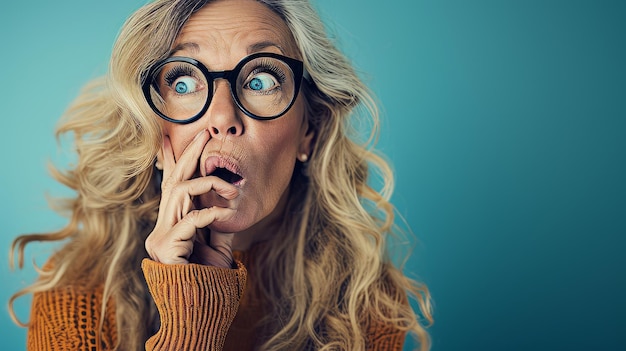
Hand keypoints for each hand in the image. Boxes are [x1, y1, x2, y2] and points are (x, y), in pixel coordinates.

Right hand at [145, 129, 238, 267]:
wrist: (202, 308)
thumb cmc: (209, 278)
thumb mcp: (218, 243)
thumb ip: (217, 221)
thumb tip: (227, 200)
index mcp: (172, 224)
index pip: (171, 187)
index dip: (172, 162)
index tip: (170, 139)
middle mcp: (162, 227)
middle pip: (173, 181)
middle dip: (189, 154)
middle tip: (203, 132)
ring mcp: (161, 237)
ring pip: (180, 192)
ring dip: (209, 184)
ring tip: (231, 188)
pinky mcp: (166, 247)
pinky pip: (192, 219)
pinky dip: (212, 213)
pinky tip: (226, 215)